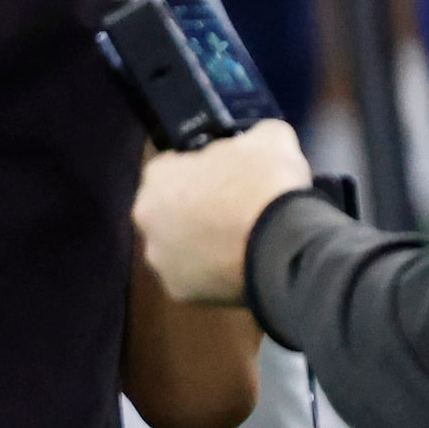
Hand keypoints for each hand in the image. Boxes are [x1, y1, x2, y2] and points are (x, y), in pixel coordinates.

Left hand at [134, 119, 314, 304]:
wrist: (284, 246)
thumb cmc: (267, 185)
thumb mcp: (269, 139)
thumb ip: (254, 135)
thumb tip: (258, 141)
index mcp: (157, 175)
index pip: (175, 168)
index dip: (204, 173)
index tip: (229, 181)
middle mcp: (145, 216)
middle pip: (171, 210)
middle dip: (197, 211)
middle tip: (234, 214)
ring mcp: (159, 256)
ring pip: (180, 247)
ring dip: (202, 245)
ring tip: (241, 243)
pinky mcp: (179, 291)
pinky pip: (197, 279)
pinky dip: (214, 275)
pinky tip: (240, 267)